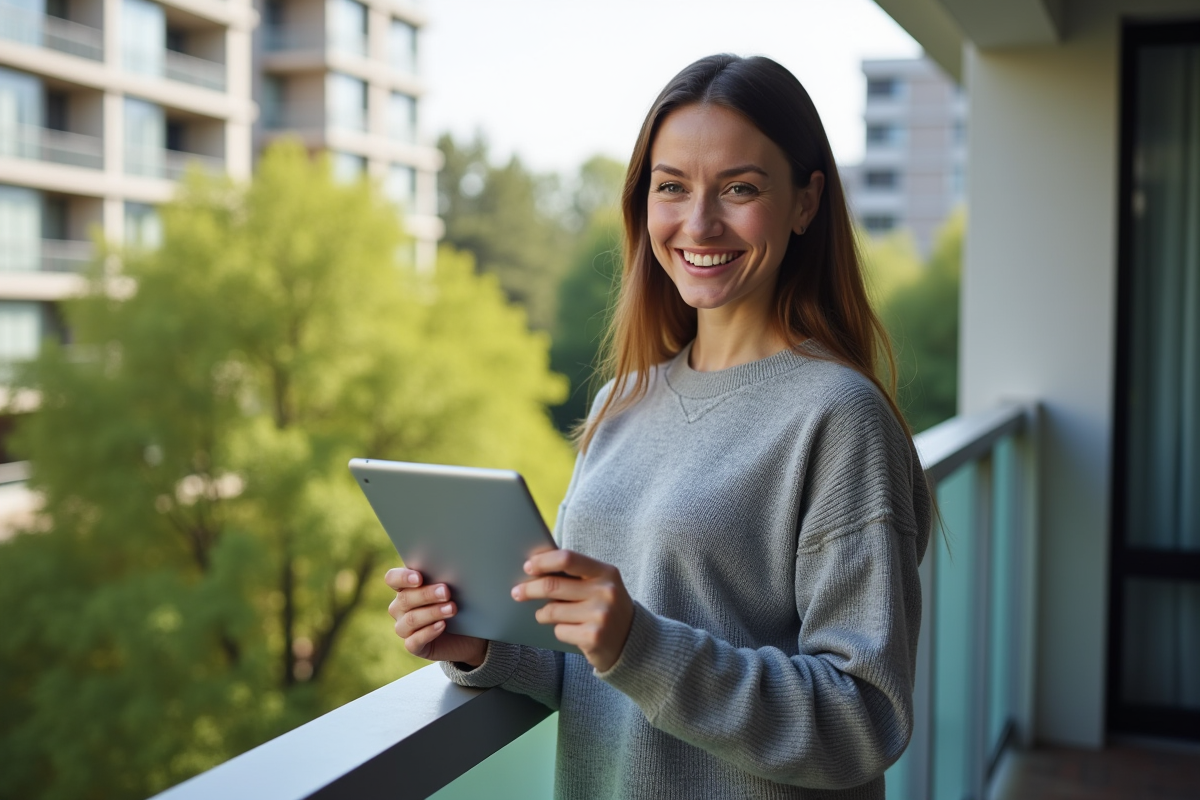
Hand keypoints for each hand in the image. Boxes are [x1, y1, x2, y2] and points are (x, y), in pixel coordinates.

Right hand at [385, 568, 487, 666]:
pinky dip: (428, 632)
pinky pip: (414, 641)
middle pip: (405, 599)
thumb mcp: (453, 588)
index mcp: (405, 587)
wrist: (469, 634)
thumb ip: (444, 578)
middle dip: (426, 594)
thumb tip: (451, 568)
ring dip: (432, 612)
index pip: (392, 578)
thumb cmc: (458, 603)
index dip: (402, 577)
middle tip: (446, 592)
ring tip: (452, 608)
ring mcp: (404, 628)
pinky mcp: (413, 646)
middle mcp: (399, 607)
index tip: (419, 578)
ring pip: (411, 620)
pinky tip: (442, 626)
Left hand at [511, 550, 633, 672]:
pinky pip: (559, 630)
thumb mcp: (600, 585)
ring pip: (552, 611)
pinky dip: (559, 630)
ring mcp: (600, 615)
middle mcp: (606, 592)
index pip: (568, 559)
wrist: (633, 642)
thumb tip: (535, 569)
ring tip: (546, 614)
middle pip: (553, 586)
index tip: (528, 566)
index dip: (543, 561)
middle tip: (517, 592)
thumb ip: (575, 575)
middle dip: (530, 589)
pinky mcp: (593, 637)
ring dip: (543, 613)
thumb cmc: (606, 607)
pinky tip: (571, 631)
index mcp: (606, 572)